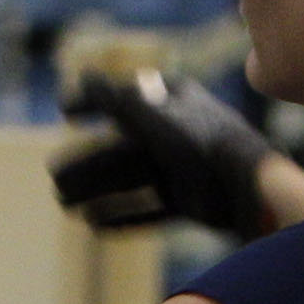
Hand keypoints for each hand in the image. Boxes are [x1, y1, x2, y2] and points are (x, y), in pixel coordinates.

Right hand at [53, 70, 281, 237]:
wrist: (248, 187)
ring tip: (66, 206)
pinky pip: (150, 209)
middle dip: (87, 166)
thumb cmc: (200, 144)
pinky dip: (123, 216)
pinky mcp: (190, 201)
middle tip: (55, 181)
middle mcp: (177, 134)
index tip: (65, 111)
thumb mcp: (153, 118)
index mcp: (172, 103)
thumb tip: (83, 77)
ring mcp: (184, 170)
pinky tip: (95, 227)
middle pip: (121, 151)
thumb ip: (116, 99)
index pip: (124, 100)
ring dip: (97, 193)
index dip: (93, 103)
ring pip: (131, 182)